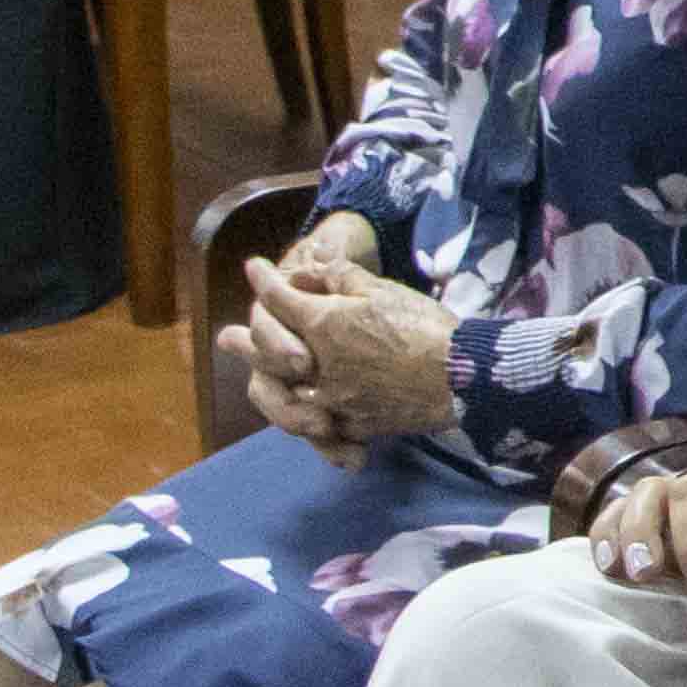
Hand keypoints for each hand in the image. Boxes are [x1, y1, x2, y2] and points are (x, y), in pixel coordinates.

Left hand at [232, 240, 458, 452]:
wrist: (460, 377)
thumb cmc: (424, 326)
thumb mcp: (383, 289)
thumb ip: (342, 276)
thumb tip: (316, 263)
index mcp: (324, 324)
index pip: (282, 298)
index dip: (265, 280)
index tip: (253, 267)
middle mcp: (318, 364)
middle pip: (269, 350)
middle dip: (248, 340)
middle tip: (226, 338)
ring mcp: (331, 398)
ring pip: (286, 392)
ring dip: (265, 383)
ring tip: (256, 381)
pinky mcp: (352, 423)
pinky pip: (319, 423)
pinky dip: (307, 418)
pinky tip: (303, 413)